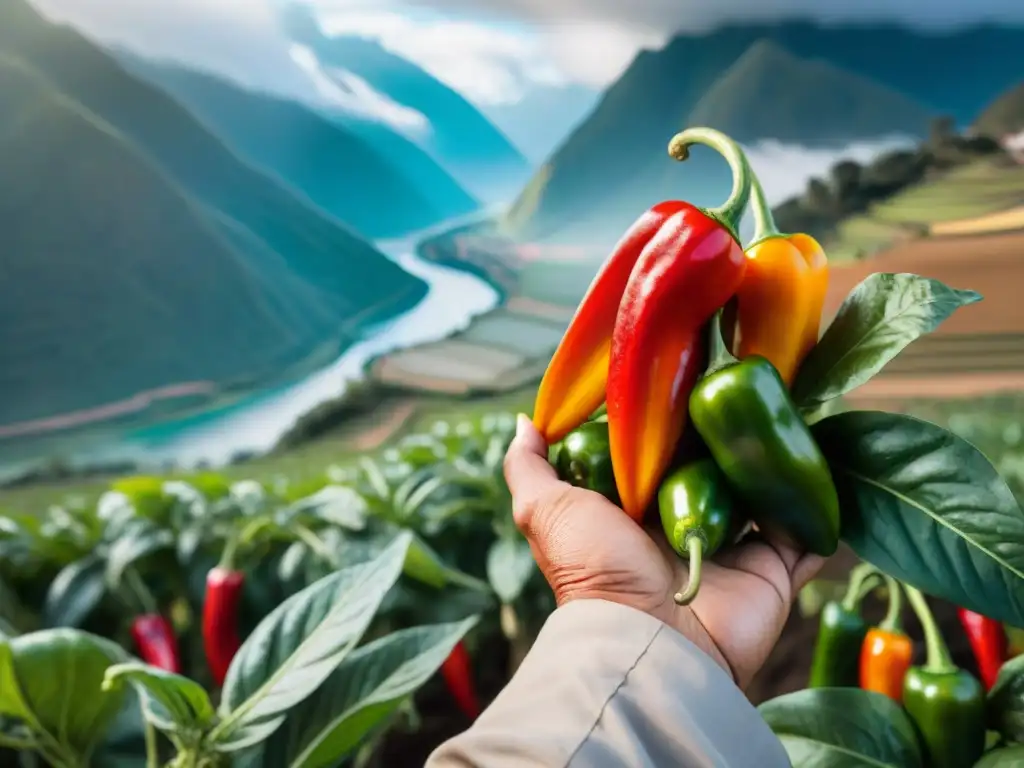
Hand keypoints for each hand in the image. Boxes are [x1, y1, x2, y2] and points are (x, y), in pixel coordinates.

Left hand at [504, 414, 824, 688]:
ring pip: (766, 497)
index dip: (676, 423)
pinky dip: (821, 508)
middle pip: (718, 472)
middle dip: (734, 437)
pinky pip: (807, 535)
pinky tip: (830, 464)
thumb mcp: (545, 509)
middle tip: (752, 388)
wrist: (646, 639)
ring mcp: (734, 551)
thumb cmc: (592, 569)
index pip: (663, 457)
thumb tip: (525, 421)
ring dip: (781, 463)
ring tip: (797, 412)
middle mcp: (686, 529)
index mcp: (638, 514)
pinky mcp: (775, 573)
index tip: (692, 376)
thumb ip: (530, 468)